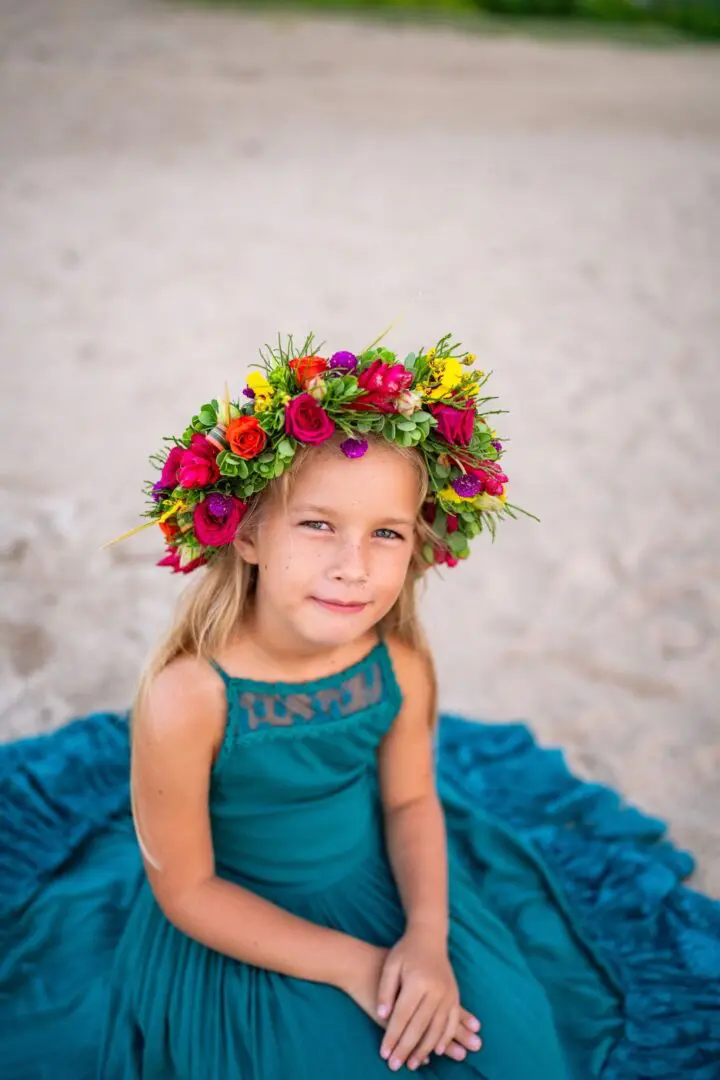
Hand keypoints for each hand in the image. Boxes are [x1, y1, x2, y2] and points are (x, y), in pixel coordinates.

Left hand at [341, 940, 480, 1069]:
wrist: (429, 936)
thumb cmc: (405, 951)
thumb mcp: (390, 966)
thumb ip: (386, 991)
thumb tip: (383, 1015)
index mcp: (417, 982)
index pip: (402, 1017)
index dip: (392, 1037)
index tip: (384, 1054)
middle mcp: (435, 990)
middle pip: (419, 1027)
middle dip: (406, 1048)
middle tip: (395, 1065)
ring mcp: (448, 994)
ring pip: (437, 1029)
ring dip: (425, 1049)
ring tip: (413, 1064)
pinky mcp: (455, 995)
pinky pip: (452, 1022)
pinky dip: (445, 1039)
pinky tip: (437, 1051)